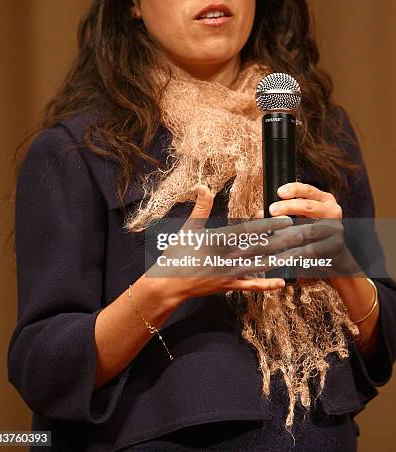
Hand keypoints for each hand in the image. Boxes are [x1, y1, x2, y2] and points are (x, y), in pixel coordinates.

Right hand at [147, 185, 297, 301]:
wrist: (168, 285)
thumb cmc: (176, 254)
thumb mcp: (188, 229)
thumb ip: (200, 208)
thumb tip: (204, 186)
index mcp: (219, 241)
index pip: (249, 231)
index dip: (269, 225)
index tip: (285, 219)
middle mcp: (228, 258)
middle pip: (262, 247)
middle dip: (284, 240)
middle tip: (304, 234)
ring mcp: (230, 273)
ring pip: (261, 265)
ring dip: (282, 259)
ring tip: (300, 254)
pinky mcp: (229, 286)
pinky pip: (251, 286)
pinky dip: (266, 284)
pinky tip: (282, 282)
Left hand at [266, 182, 362, 277]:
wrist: (334, 255)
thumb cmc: (313, 233)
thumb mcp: (303, 217)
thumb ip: (286, 212)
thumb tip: (260, 214)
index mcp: (325, 199)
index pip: (309, 190)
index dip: (294, 189)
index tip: (279, 192)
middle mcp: (333, 211)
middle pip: (308, 207)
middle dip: (288, 207)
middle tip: (271, 210)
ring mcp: (335, 229)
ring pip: (309, 229)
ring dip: (288, 231)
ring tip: (273, 232)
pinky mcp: (334, 247)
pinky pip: (311, 249)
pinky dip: (294, 250)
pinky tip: (282, 252)